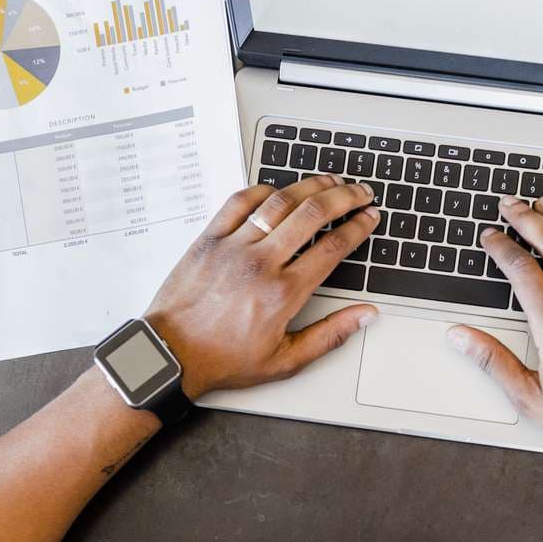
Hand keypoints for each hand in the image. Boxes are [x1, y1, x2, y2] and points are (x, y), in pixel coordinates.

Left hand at [145, 175, 379, 398]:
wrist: (172, 354)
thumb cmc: (224, 359)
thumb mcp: (286, 360)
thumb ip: (331, 335)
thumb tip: (365, 315)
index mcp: (284, 293)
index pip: (333, 247)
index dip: (358, 226)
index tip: (369, 216)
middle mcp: (262, 263)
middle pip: (313, 214)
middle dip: (344, 196)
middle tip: (359, 191)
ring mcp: (234, 246)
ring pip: (280, 201)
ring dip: (310, 186)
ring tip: (329, 181)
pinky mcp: (210, 239)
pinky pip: (240, 201)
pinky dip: (263, 190)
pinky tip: (279, 190)